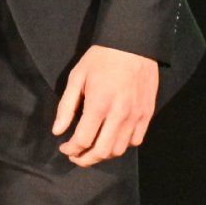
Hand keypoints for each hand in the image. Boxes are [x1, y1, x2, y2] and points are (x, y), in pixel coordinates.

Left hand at [52, 45, 159, 166]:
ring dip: (104, 155)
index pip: (83, 139)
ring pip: (120, 149)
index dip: (71, 149)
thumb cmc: (101, 58)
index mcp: (99, 104)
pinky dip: (122, 146)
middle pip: (102, 151)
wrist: (133, 45)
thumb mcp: (77, 76)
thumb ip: (66, 106)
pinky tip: (111, 139)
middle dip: (86, 159)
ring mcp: (136, 117)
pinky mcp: (147, 115)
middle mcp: (119, 114)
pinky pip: (135, 141)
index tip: (64, 148)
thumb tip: (58, 130)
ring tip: (92, 150)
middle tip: (76, 156)